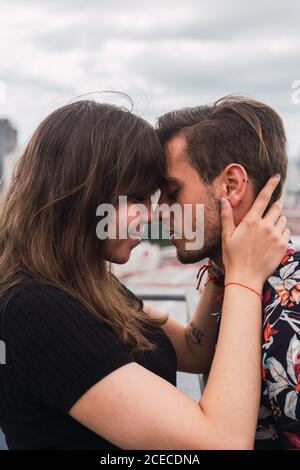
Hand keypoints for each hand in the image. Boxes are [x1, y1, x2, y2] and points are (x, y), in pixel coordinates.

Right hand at [220, 175, 288, 290]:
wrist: (245, 277)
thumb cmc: (232, 256)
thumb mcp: (226, 235)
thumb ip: (227, 216)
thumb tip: (223, 199)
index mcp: (251, 221)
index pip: (264, 197)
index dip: (271, 185)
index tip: (276, 177)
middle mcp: (266, 226)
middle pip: (277, 207)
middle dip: (275, 205)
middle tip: (271, 208)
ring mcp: (276, 236)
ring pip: (282, 220)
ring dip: (277, 220)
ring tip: (268, 229)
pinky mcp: (282, 245)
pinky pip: (286, 232)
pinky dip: (281, 232)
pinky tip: (272, 239)